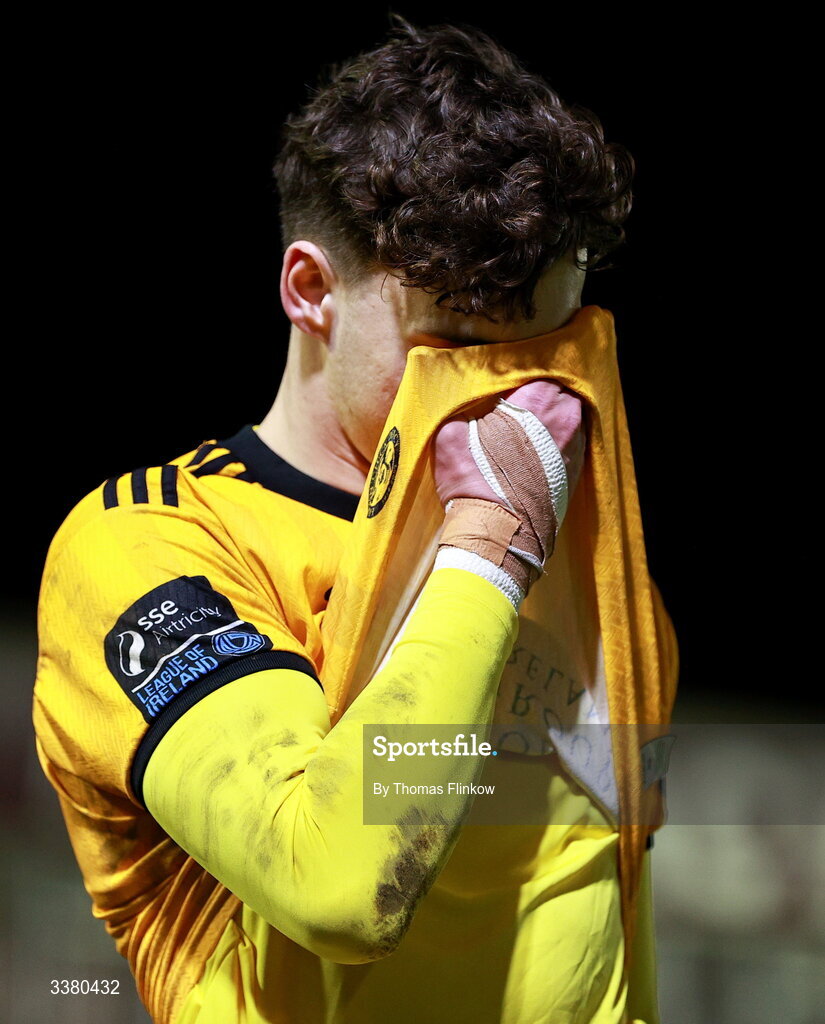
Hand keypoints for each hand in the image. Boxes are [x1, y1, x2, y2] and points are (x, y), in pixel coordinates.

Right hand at [433, 380, 584, 599]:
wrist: (498, 533)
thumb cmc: (475, 482)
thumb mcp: (451, 438)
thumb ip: (462, 416)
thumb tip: (466, 416)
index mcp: (538, 402)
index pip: (539, 376)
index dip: (523, 386)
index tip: (508, 398)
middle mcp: (565, 421)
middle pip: (561, 398)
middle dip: (543, 404)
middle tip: (520, 416)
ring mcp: (575, 450)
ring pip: (570, 425)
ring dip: (552, 428)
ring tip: (528, 440)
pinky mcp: (576, 477)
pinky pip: (571, 451)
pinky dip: (557, 452)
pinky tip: (535, 463)